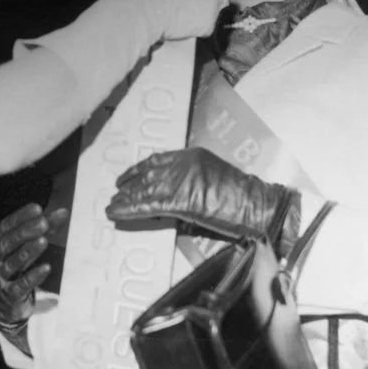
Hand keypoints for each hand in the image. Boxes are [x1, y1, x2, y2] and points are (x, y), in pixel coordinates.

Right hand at [0, 204, 68, 338]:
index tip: (37, 208)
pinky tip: (46, 268)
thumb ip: (45, 229)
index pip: (6, 226)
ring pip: (12, 263)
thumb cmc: (17, 267)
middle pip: (7, 243)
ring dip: (28, 251)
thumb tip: (63, 212)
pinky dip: (33, 276)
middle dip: (25, 231)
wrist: (2, 303)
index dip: (20, 216)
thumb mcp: (28, 246)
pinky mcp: (11, 295)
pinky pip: (21, 285)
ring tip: (44, 240)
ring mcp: (2, 277)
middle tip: (43, 223)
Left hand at [105, 147, 299, 256]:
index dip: (139, 170)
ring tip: (111, 205)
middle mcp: (182, 164)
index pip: (157, 160)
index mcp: (191, 155)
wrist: (256, 206)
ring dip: (125, 199)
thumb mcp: (210, 179)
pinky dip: (131, 210)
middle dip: (129, 185)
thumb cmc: (240, 197)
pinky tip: (117, 213)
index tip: (127, 177)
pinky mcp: (180, 200)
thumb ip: (189, 182)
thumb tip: (171, 195)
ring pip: (144, 190)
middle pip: (147, 174)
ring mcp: (181, 181)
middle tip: (115, 192)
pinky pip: (149, 206)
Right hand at [130, 0, 229, 39]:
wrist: (144, 6)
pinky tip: (178, 25)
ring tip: (179, 17)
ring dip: (203, 17)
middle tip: (194, 10)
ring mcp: (214, 2)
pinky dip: (195, 31)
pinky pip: (206, 29)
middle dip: (213, 3)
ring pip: (215, 13)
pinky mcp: (209, 22)